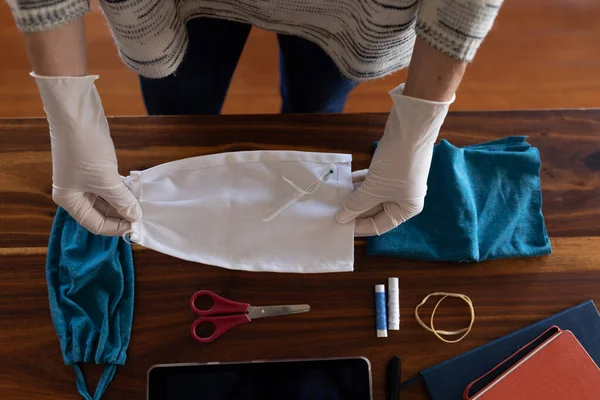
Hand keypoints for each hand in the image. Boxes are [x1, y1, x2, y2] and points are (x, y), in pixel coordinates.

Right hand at [33, 73, 140, 235]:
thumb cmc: (86, 149)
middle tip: (143, 213)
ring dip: (123, 201)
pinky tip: (135, 189)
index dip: (116, 227)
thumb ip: (122, 201)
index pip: (95, 224)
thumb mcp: (106, 180)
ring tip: (142, 202)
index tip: (136, 225)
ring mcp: (83, 179)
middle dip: (121, 214)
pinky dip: (121, 188)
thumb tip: (135, 217)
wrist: (76, 114)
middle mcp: (73, 192)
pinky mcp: (92, 167)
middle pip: (101, 212)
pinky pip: (109, 185)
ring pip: (106, 198)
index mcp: (69, 200)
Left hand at [336, 84, 452, 235]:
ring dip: (353, 195)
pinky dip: (358, 182)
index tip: (338, 226)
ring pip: (370, 194)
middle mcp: (403, 198)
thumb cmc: (397, 165)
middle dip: (354, 210)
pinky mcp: (388, 168)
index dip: (359, 227)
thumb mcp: (375, 189)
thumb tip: (341, 218)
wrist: (411, 128)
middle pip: (373, 210)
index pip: (379, 226)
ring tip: (333, 198)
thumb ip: (357, 204)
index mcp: (406, 209)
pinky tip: (343, 183)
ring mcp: (396, 182)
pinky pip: (370, 180)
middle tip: (331, 211)